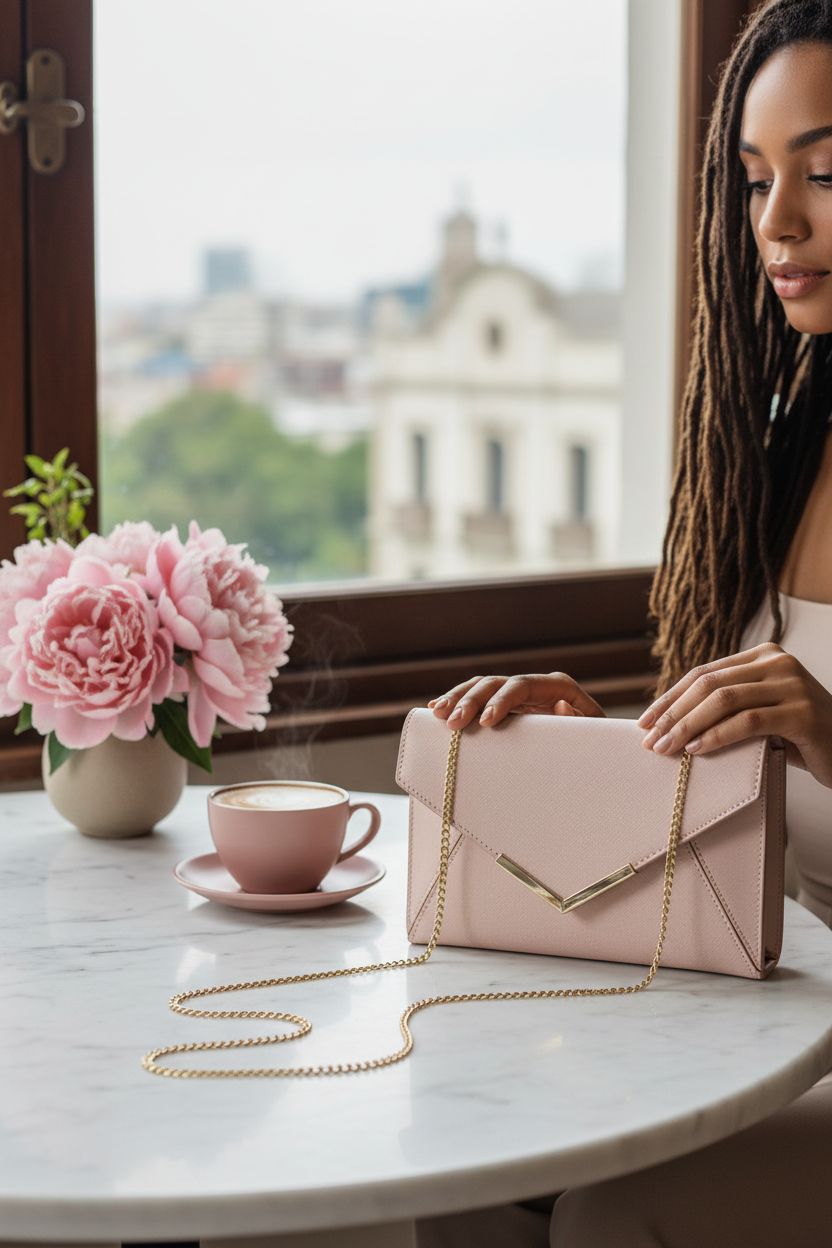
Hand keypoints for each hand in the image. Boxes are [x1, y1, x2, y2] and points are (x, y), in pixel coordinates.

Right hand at [427, 672, 606, 729]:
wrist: (596, 755)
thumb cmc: (597, 747)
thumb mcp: (594, 737)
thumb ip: (580, 722)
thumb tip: (558, 705)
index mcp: (557, 687)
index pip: (522, 685)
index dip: (501, 700)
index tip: (485, 721)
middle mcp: (534, 686)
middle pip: (495, 683)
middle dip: (471, 701)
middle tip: (453, 723)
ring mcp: (518, 695)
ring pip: (480, 686)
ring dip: (457, 699)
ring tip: (439, 715)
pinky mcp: (505, 706)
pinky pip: (476, 697)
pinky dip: (456, 701)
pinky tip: (436, 708)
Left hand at [639, 641, 831, 788]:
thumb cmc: (799, 737)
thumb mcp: (760, 713)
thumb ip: (727, 707)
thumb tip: (669, 723)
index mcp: (762, 656)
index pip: (703, 674)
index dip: (670, 698)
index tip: (645, 722)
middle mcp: (778, 662)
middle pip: (708, 684)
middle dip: (673, 714)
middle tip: (649, 740)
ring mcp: (793, 684)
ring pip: (724, 700)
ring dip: (688, 726)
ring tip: (667, 749)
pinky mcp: (803, 712)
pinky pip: (748, 722)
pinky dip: (717, 736)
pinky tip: (697, 750)